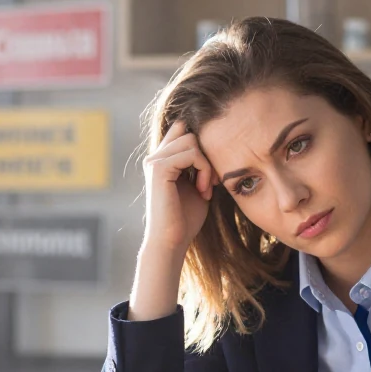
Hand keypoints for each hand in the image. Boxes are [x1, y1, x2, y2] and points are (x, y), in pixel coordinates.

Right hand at [141, 120, 219, 254]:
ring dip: (207, 164)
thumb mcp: (197, 186)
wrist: (171, 241)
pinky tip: (203, 190)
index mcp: (161, 161)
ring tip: (207, 188)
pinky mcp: (159, 168)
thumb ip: (200, 165)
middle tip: (212, 182)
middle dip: (207, 155)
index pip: (181, 130)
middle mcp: (154, 158)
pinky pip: (191, 153)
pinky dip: (204, 170)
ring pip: (191, 140)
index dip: (201, 145)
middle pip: (189, 133)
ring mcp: (154, 161)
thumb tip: (216, 144)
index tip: (210, 173)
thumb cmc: (185, 219)